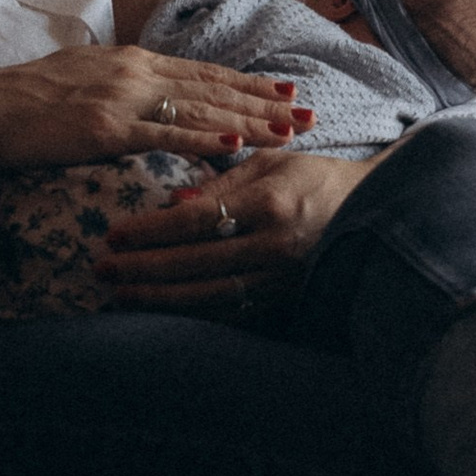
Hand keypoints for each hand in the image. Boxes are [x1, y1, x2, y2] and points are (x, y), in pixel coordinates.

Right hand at [0, 47, 314, 194]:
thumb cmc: (31, 101)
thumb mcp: (85, 76)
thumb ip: (123, 82)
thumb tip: (149, 89)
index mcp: (133, 60)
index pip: (205, 72)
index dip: (249, 83)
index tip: (287, 90)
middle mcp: (135, 72)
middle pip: (215, 88)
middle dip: (266, 102)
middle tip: (310, 112)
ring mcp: (123, 99)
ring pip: (201, 109)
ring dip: (250, 121)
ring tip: (290, 130)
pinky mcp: (106, 129)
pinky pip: (164, 135)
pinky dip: (202, 139)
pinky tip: (234, 144)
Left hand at [91, 149, 371, 309]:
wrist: (372, 210)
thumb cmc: (314, 177)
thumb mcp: (269, 163)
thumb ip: (219, 183)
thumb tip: (171, 207)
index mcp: (268, 203)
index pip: (195, 221)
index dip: (150, 231)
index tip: (114, 235)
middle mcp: (273, 246)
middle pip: (194, 264)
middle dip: (143, 269)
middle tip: (103, 269)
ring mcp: (280, 279)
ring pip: (208, 296)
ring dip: (160, 297)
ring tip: (122, 294)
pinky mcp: (284, 299)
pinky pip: (231, 312)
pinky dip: (191, 312)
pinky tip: (161, 309)